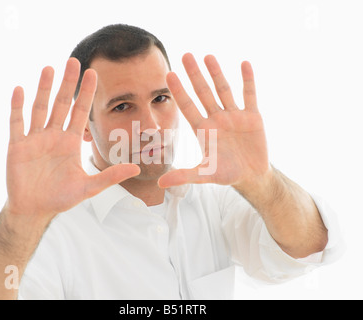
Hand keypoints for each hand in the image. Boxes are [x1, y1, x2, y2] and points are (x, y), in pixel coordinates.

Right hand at [6, 58, 139, 224]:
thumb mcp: (89, 187)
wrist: (36, 209)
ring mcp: (35, 139)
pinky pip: (17, 123)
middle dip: (67, 83)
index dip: (86, 93)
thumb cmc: (61, 197)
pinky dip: (17, 107)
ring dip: (43, 89)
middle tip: (74, 61)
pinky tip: (20, 90)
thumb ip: (111, 176)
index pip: (80, 112)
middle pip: (60, 104)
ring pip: (39, 108)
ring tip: (49, 68)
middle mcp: (54, 136)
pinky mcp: (18, 147)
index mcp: (71, 142)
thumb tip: (136, 168)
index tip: (93, 73)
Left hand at [158, 54, 269, 188]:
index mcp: (203, 129)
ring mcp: (234, 115)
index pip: (188, 106)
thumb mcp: (204, 174)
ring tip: (208, 56)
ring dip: (217, 73)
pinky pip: (249, 94)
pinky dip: (248, 80)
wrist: (251, 175)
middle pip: (203, 92)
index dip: (179, 91)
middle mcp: (216, 118)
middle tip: (186, 55)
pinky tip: (244, 64)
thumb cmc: (226, 174)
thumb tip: (160, 184)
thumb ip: (183, 176)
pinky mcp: (252, 116)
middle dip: (195, 75)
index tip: (169, 74)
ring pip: (224, 89)